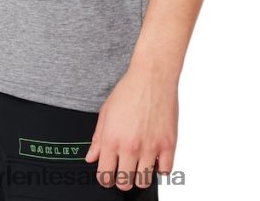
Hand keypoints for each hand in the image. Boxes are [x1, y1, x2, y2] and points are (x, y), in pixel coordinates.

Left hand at [84, 62, 177, 190]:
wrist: (152, 76)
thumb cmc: (129, 90)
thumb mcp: (106, 112)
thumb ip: (97, 139)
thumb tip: (91, 158)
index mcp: (111, 139)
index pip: (105, 176)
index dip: (105, 179)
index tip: (108, 175)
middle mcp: (130, 146)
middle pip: (124, 182)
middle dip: (122, 179)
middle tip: (125, 169)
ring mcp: (150, 147)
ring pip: (144, 181)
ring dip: (140, 176)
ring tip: (140, 165)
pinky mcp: (168, 144)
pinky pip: (165, 171)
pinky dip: (160, 168)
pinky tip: (155, 158)